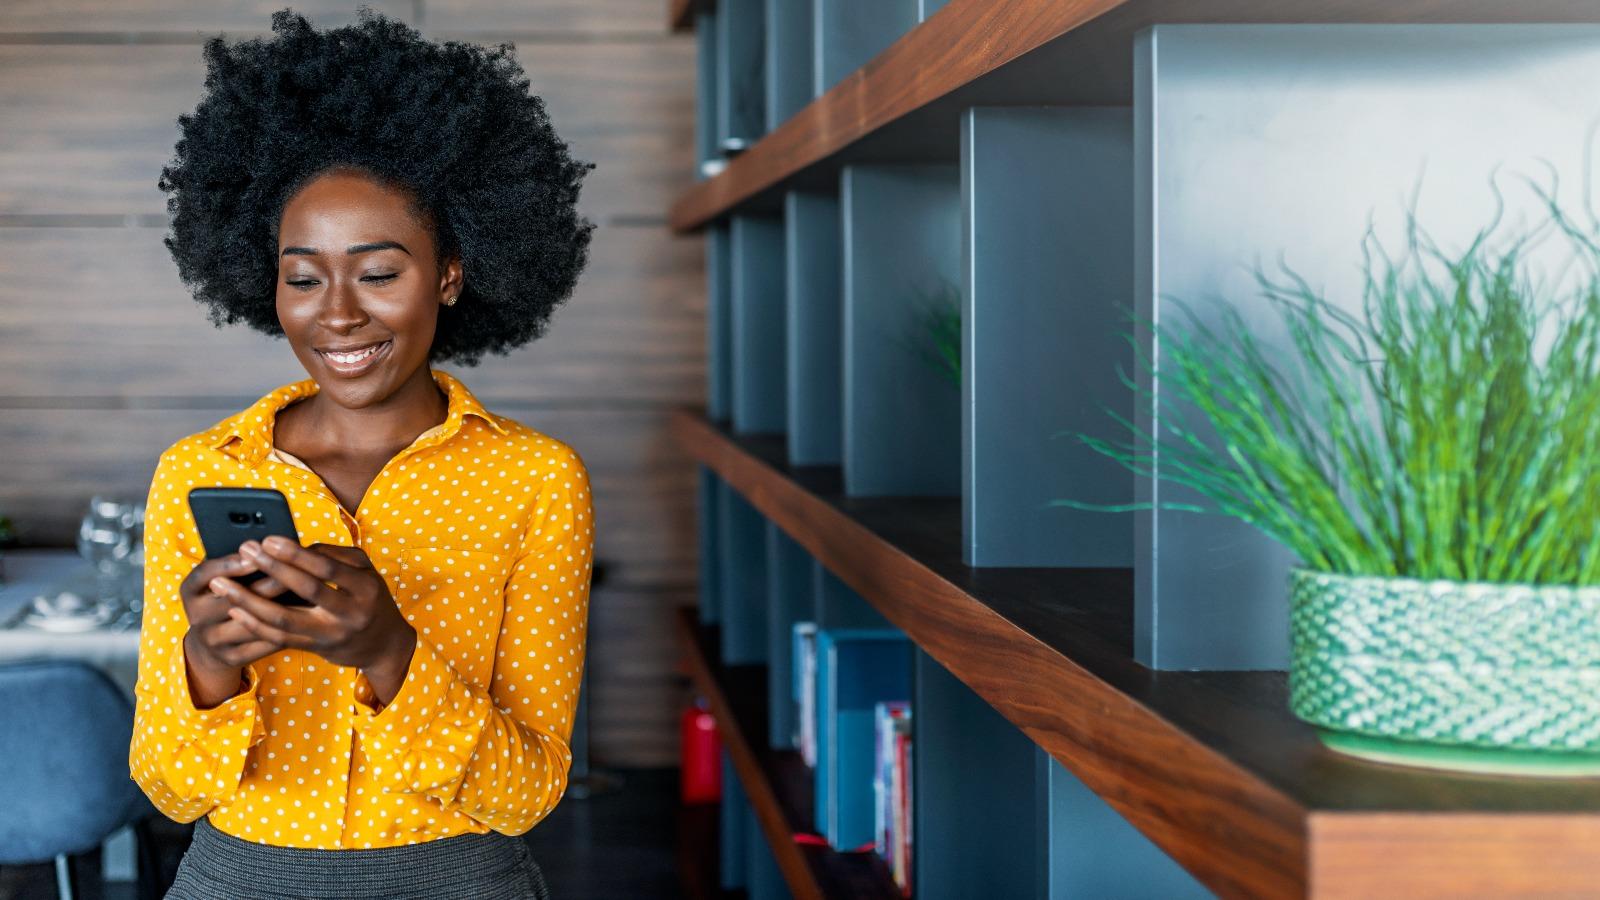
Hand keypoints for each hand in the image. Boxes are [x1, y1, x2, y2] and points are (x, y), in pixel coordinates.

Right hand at [179, 552, 294, 706]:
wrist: (213, 643)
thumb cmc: (226, 597)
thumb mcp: (222, 577)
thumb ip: (241, 563)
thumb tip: (274, 546)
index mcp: (190, 590)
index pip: (205, 574)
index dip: (229, 564)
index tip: (255, 552)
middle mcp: (197, 616)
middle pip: (234, 598)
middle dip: (268, 582)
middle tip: (298, 569)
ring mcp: (213, 639)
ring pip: (252, 622)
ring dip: (282, 607)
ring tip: (309, 593)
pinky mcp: (230, 657)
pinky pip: (262, 644)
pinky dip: (286, 630)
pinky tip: (306, 616)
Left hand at [228, 537, 416, 703]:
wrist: (383, 645)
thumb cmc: (370, 598)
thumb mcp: (366, 572)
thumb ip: (336, 556)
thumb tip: (296, 548)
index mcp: (365, 587)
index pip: (327, 568)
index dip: (296, 554)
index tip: (269, 539)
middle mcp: (351, 612)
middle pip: (306, 590)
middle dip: (272, 569)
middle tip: (245, 550)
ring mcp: (332, 634)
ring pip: (285, 619)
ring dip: (249, 601)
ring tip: (221, 584)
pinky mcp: (316, 649)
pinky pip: (280, 638)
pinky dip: (255, 623)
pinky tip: (235, 609)